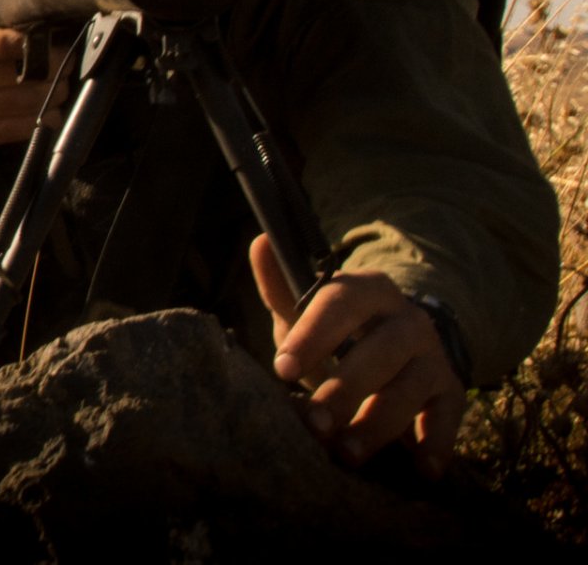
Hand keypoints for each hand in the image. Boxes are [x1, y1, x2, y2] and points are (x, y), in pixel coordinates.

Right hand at [0, 0, 61, 159]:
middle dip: (47, 67)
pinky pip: (11, 128)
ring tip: (64, 84)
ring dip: (49, 94)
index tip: (43, 36)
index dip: (13, 42)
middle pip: (7, 73)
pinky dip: (38, 120)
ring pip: (16, 102)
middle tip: (69, 59)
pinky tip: (51, 112)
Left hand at [249, 234, 465, 478]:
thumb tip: (261, 241)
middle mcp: (406, 319)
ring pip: (410, 388)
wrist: (394, 350)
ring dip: (378, 424)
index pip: (340, 304)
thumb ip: (282, 286)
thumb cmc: (335, 333)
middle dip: (344, 390)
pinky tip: (422, 470)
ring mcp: (433, 356)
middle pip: (379, 351)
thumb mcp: (306, 312)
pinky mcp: (450, 391)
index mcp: (368, 290)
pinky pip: (448, 417)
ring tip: (346, 455)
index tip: (282, 369)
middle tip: (313, 425)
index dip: (312, 336)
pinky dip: (437, 443)